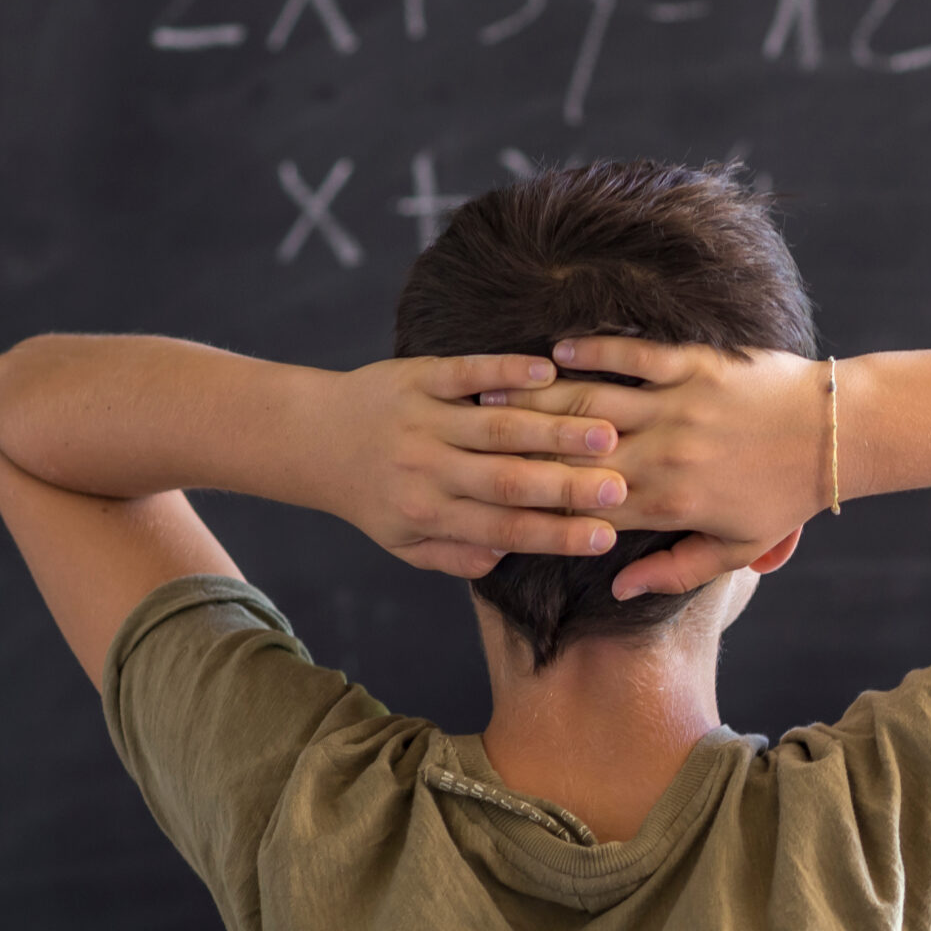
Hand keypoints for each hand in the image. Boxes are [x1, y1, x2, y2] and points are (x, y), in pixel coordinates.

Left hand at [321, 354, 629, 578]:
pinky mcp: (418, 378)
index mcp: (429, 514)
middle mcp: (427, 469)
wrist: (310, 437)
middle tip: (620, 487)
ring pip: (497, 427)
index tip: (605, 537)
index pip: (503, 530)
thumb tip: (505, 559)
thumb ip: (455, 557)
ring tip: (606, 433)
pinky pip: (466, 373)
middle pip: (507, 480)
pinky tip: (548, 371)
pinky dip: (505, 371)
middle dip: (567, 485)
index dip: (556, 535)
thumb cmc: (370, 495)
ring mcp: (424, 420)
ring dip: (554, 429)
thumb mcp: (404, 542)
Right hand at [483, 335, 827, 596]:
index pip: (585, 504)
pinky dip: (593, 350)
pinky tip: (557, 351)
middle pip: (573, 450)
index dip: (536, 500)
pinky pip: (634, 355)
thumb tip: (617, 587)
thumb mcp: (735, 549)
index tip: (492, 494)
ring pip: (593, 400)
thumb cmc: (784, 499)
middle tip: (468, 437)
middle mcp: (666, 453)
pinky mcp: (696, 365)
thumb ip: (675, 571)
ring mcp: (680, 405)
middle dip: (518, 444)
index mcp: (670, 503)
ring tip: (494, 393)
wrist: (835, 436)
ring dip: (539, 396)